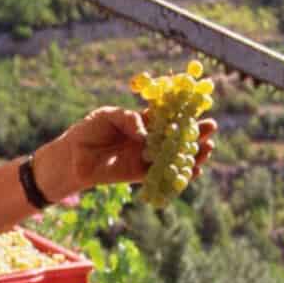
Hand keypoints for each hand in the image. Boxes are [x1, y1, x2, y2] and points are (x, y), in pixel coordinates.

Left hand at [35, 107, 217, 199]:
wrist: (72, 157)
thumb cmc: (88, 131)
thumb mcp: (108, 116)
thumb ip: (129, 119)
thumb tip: (147, 134)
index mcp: (142, 121)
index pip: (168, 116)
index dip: (184, 112)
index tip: (201, 107)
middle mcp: (148, 139)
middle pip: (177, 136)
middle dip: (195, 132)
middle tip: (211, 128)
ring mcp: (146, 157)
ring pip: (174, 156)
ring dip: (193, 153)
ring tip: (209, 148)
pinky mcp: (140, 174)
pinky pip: (163, 175)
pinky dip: (179, 174)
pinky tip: (195, 171)